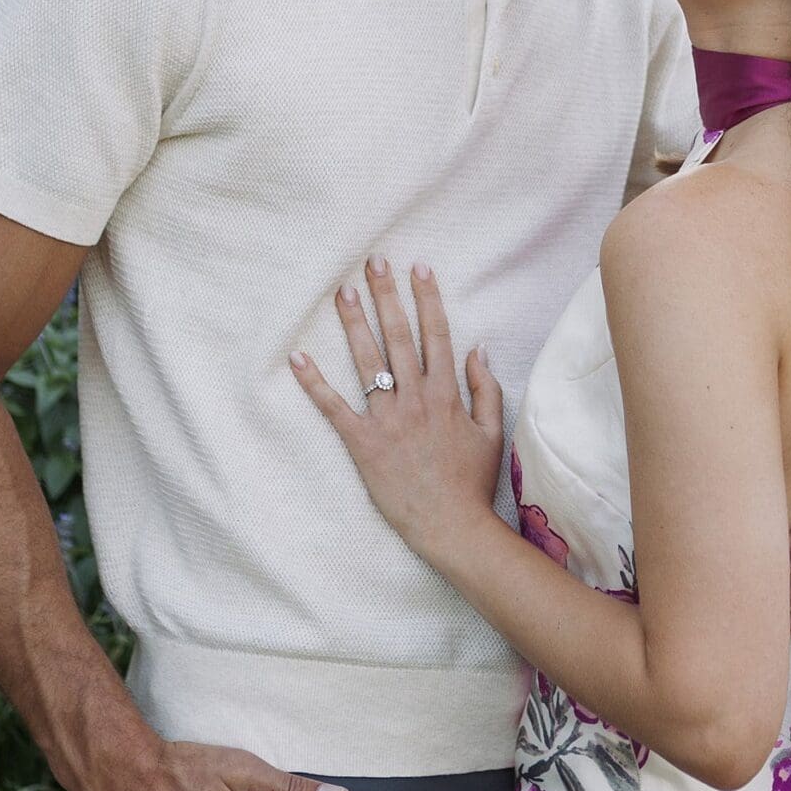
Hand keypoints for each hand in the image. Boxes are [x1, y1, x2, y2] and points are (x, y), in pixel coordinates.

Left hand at [290, 256, 504, 566]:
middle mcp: (416, 398)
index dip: (427, 298)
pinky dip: (315, 383)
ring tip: (343, 292)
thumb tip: (477, 347)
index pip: (436, 334)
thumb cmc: (471, 482)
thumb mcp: (491, 432)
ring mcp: (388, 420)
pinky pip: (335, 408)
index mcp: (447, 394)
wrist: (452, 527)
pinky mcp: (363, 444)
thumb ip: (486, 388)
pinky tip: (298, 357)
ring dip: (355, 324)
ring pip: (368, 362)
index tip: (418, 268)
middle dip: (386, 296)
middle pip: (399, 337)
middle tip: (373, 262)